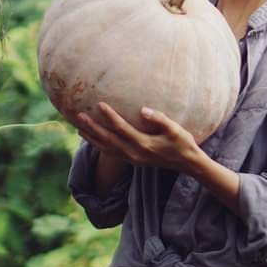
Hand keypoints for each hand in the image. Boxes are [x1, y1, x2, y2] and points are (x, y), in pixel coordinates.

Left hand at [78, 102, 201, 174]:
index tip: (100, 103)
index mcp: (144, 144)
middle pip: (108, 140)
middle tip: (79, 116)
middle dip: (92, 128)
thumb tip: (143, 110)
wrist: (187, 163)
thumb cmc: (183, 142)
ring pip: (106, 149)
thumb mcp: (176, 129)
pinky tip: (92, 139)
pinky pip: (111, 154)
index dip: (110, 116)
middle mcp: (135, 154)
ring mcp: (132, 159)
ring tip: (78, 127)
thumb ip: (160, 119)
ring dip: (92, 138)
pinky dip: (99, 146)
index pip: (121, 129)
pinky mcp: (133, 161)